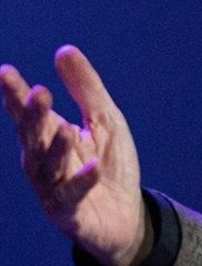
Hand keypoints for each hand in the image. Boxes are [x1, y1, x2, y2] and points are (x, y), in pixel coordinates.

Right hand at [0, 46, 150, 265]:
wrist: (127, 215)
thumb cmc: (110, 165)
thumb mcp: (105, 121)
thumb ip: (86, 89)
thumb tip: (64, 50)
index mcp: (48, 137)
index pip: (27, 113)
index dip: (14, 94)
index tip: (5, 72)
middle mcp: (43, 162)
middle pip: (32, 137)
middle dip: (32, 116)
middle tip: (38, 93)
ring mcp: (52, 189)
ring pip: (47, 167)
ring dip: (55, 149)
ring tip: (65, 130)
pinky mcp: (69, 214)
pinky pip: (73, 197)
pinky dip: (82, 182)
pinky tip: (93, 166)